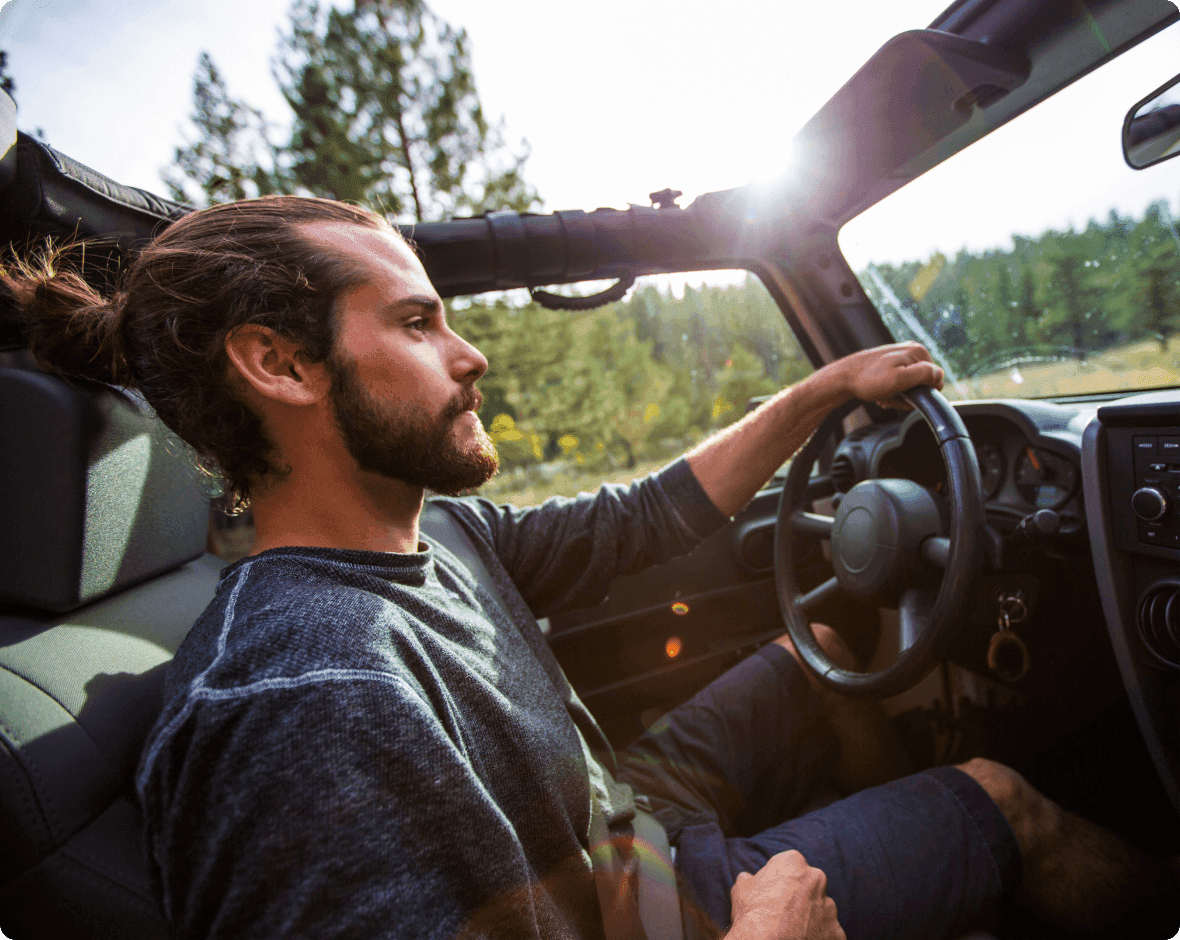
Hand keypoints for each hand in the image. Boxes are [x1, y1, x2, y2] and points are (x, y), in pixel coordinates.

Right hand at [726, 850, 844, 939]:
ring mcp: (829, 906)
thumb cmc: (753, 913)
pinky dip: (818, 936)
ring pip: (820, 909)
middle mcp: (817, 879)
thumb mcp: (741, 889)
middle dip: (800, 896)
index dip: (781, 879)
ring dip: (810, 917)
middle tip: (783, 912)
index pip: (790, 865)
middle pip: (809, 885)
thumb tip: (747, 878)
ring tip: (793, 930)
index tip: (773, 892)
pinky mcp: (837, 931)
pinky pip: (828, 932)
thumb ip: (749, 879)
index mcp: (794, 863)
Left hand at [835, 341, 943, 407]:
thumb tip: (939, 375)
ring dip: (899, 396)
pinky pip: (901, 382)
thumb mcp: (899, 380)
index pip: (935, 380)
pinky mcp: (893, 362)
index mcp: (919, 352)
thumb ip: (922, 375)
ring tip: (884, 396)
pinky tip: (881, 394)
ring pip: (911, 385)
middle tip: (891, 398)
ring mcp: (902, 356)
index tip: (904, 397)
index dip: (921, 394)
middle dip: (909, 395)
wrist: (844, 378)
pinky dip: (893, 391)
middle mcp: (913, 350)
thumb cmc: (868, 380)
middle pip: (923, 383)